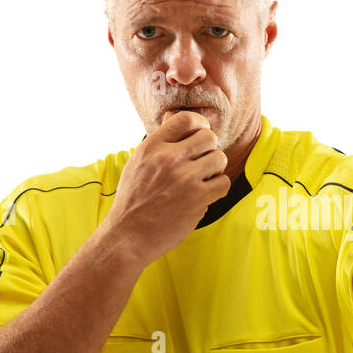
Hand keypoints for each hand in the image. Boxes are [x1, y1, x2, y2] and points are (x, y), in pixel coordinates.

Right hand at [103, 110, 230, 261]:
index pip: (186, 119)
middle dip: (209, 149)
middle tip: (201, 164)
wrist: (128, 236)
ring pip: (219, 158)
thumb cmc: (134, 200)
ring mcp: (184, 178)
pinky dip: (218, 188)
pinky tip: (205, 195)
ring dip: (215, 170)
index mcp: (152, 147)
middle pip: (208, 137)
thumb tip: (172, 116)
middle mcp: (168, 158)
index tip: (199, 135)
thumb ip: (158, 141)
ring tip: (202, 180)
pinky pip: (223, 182)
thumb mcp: (138, 163)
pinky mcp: (197, 198)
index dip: (199, 124)